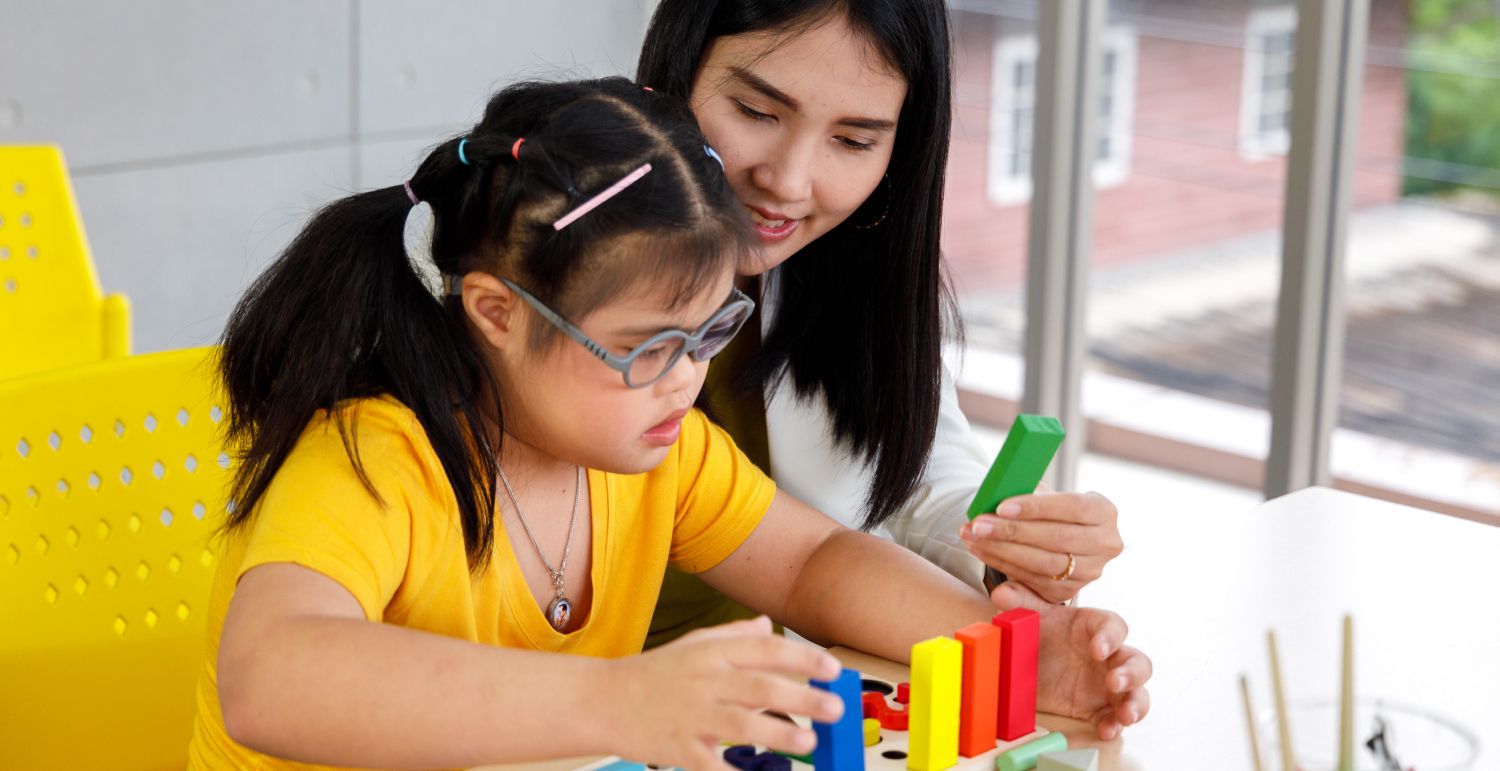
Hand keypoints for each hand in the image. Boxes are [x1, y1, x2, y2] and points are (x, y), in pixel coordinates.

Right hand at [605, 616, 844, 769]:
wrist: (602, 700)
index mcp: (712, 653)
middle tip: (835, 708)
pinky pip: (712, 764)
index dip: (801, 660)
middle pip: (759, 687)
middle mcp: (704, 681)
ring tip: (808, 742)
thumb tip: (768, 625)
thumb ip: (734, 636)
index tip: (832, 671)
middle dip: (801, 697)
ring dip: (777, 734)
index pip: (765, 650)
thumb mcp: (693, 644)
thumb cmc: (654, 672)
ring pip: (740, 724)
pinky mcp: (678, 749)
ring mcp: (691, 716)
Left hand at [959, 489, 1122, 603]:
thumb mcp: (1046, 495)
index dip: (1037, 507)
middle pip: (1056, 538)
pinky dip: (1001, 564)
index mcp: (1105, 512)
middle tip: (978, 524)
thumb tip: (999, 493)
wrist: (1059, 537)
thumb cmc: (1049, 510)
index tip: (1002, 506)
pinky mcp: (1068, 592)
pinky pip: (1031, 580)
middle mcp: (1105, 544)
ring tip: (972, 536)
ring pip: (1042, 563)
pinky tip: (980, 550)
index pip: (1073, 507)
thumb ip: (1028, 493)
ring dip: (1001, 550)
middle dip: (1011, 531)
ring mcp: (1089, 572)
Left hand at [991, 582, 1151, 739]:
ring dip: (1136, 703)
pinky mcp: (1099, 708)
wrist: (1028, 662)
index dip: (1110, 637)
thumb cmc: (1041, 633)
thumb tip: (1002, 592)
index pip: (1114, 627)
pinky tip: (1106, 731)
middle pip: (1137, 662)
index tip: (1096, 649)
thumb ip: (1021, 603)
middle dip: (1131, 673)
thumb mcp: (1031, 618)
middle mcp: (1110, 657)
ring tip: (1125, 715)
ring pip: (1137, 692)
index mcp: (1096, 628)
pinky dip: (1114, 725)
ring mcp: (1108, 685)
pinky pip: (1114, 717)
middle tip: (1114, 682)